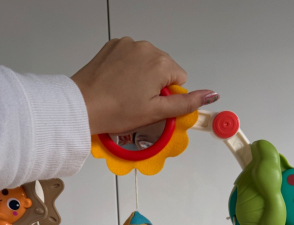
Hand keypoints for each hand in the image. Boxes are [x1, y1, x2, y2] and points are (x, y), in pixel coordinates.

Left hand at [71, 37, 218, 134]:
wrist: (83, 105)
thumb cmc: (116, 110)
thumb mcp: (156, 112)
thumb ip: (186, 103)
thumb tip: (211, 95)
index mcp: (161, 63)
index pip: (179, 79)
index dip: (166, 96)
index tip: (151, 105)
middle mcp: (147, 48)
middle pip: (162, 68)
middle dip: (154, 85)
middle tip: (136, 102)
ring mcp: (128, 44)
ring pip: (145, 62)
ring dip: (139, 76)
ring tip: (123, 93)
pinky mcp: (113, 45)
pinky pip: (129, 57)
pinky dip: (125, 69)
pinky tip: (115, 83)